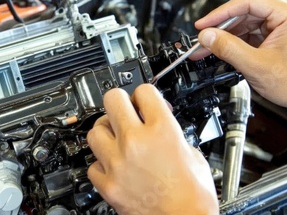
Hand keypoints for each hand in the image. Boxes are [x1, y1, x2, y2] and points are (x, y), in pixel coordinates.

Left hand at [86, 84, 217, 214]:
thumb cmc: (193, 195)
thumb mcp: (192, 152)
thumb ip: (170, 130)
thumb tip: (158, 120)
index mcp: (162, 130)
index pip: (143, 91)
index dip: (145, 95)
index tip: (144, 101)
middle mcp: (136, 142)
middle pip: (112, 99)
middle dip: (121, 103)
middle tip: (125, 110)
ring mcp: (117, 163)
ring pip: (95, 131)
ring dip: (106, 132)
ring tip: (116, 140)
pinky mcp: (107, 184)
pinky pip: (93, 164)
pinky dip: (101, 164)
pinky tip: (113, 165)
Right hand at [194, 0, 286, 142]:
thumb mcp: (257, 66)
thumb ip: (229, 49)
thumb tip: (207, 36)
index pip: (248, 1)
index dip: (221, 13)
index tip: (204, 25)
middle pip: (245, 10)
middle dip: (222, 26)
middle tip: (203, 38)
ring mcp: (284, 22)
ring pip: (245, 21)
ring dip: (226, 34)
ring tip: (208, 46)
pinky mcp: (277, 32)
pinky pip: (250, 30)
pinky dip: (235, 40)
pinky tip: (222, 48)